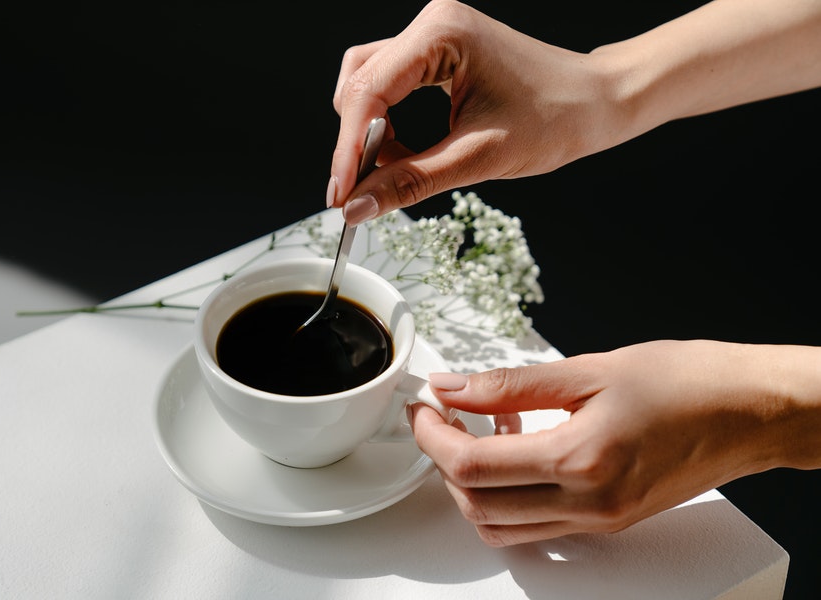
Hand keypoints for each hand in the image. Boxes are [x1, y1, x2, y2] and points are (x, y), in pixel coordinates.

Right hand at [328, 0, 820, 224]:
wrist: (597, 105)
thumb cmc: (555, 120)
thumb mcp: (477, 158)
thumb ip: (409, 183)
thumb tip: (356, 208)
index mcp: (441, 34)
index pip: (369, 92)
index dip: (348, 149)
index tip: (340, 194)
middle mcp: (431, 25)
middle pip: (360, 84)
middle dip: (358, 142)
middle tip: (359, 191)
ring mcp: (434, 37)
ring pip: (369, 85)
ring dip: (372, 133)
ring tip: (393, 170)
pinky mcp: (438, 54)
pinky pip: (391, 88)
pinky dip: (390, 125)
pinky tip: (409, 152)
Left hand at [410, 339, 820, 545]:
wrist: (750, 412)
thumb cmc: (685, 381)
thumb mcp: (590, 368)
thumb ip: (511, 384)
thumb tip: (454, 387)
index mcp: (581, 462)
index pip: (473, 467)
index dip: (432, 436)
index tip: (423, 406)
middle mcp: (588, 505)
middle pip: (477, 504)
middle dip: (442, 461)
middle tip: (438, 417)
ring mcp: (598, 520)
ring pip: (501, 525)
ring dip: (470, 484)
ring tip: (475, 431)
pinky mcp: (608, 520)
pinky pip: (536, 524)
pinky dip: (507, 495)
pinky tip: (516, 448)